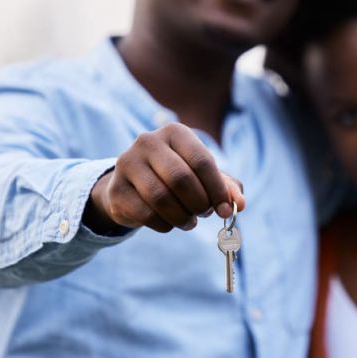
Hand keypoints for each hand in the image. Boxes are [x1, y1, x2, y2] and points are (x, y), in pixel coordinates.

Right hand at [87, 123, 245, 233]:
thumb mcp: (203, 176)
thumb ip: (226, 187)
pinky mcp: (116, 190)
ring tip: (189, 221)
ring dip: (183, 217)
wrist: (134, 186)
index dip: (218, 189)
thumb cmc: (177, 178)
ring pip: (162, 198)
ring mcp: (127, 164)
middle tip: (204, 214)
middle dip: (199, 203)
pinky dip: (165, 225)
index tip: (227, 210)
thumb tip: (240, 203)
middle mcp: (147, 142)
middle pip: (181, 179)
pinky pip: (146, 214)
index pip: (202, 160)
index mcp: (174, 132)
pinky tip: (169, 223)